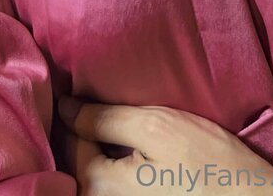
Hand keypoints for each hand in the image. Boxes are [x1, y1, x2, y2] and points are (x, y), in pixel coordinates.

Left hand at [57, 95, 272, 194]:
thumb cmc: (208, 163)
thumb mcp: (156, 126)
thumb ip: (104, 117)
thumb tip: (64, 106)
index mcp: (98, 185)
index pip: (67, 139)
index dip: (72, 108)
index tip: (80, 86)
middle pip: (74, 162)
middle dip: (79, 132)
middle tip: (92, 102)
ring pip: (90, 176)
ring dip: (94, 149)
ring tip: (108, 122)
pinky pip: (110, 186)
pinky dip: (110, 166)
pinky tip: (127, 150)